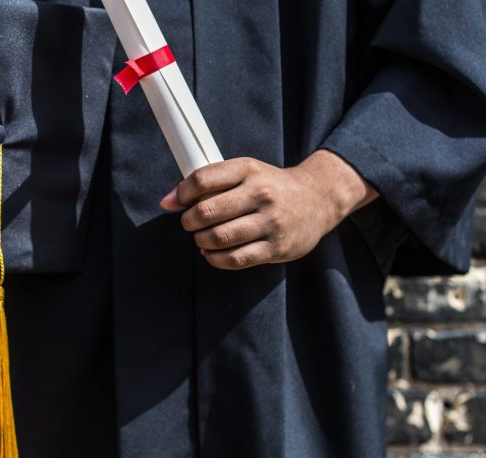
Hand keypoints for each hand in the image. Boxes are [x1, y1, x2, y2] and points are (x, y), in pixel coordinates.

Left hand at [160, 150, 377, 269]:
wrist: (318, 199)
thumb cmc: (272, 187)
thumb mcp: (246, 172)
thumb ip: (210, 183)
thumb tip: (167, 200)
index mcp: (250, 169)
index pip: (203, 179)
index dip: (182, 193)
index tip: (175, 202)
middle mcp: (261, 193)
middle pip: (207, 211)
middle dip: (189, 221)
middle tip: (190, 223)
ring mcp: (270, 222)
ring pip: (219, 237)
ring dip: (201, 240)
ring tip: (202, 238)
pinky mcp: (276, 247)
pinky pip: (235, 259)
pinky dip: (215, 258)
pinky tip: (212, 252)